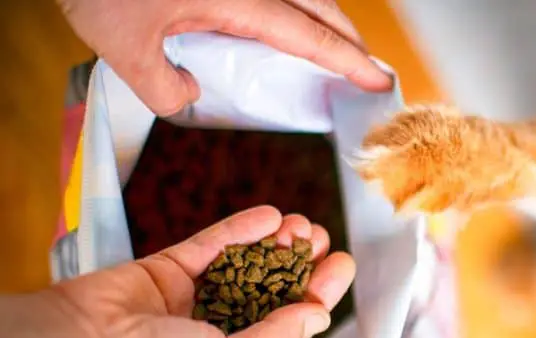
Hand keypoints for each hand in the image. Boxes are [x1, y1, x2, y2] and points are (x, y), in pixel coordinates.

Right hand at [0, 207, 354, 337]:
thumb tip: (320, 315)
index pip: (286, 326)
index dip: (316, 295)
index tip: (343, 265)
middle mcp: (214, 332)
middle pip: (268, 291)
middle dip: (298, 264)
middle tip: (322, 237)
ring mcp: (190, 298)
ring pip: (243, 264)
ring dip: (274, 243)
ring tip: (301, 223)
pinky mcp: (166, 268)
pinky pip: (210, 245)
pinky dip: (240, 229)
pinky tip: (269, 215)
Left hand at [57, 0, 392, 115]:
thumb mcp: (122, 47)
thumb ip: (163, 88)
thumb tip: (189, 97)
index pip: (310, 37)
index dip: (348, 61)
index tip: (378, 80)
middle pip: (321, 7)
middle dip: (350, 40)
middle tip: (367, 70)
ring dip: (325, 23)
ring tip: (335, 52)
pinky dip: (297, 11)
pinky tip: (285, 29)